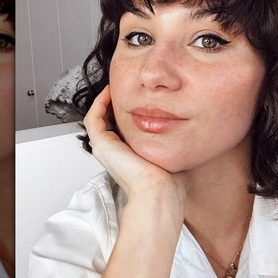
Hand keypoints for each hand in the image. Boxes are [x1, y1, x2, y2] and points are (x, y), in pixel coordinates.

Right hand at [84, 86, 186, 208]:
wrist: (159, 190)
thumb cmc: (168, 181)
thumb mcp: (170, 153)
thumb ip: (171, 141)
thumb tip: (184, 132)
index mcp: (127, 156)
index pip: (120, 129)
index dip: (125, 112)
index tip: (136, 97)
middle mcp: (114, 153)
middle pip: (107, 122)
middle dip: (115, 104)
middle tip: (124, 88)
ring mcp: (105, 148)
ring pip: (98, 118)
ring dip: (104, 101)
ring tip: (115, 86)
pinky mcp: (101, 144)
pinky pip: (93, 118)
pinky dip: (99, 102)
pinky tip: (110, 91)